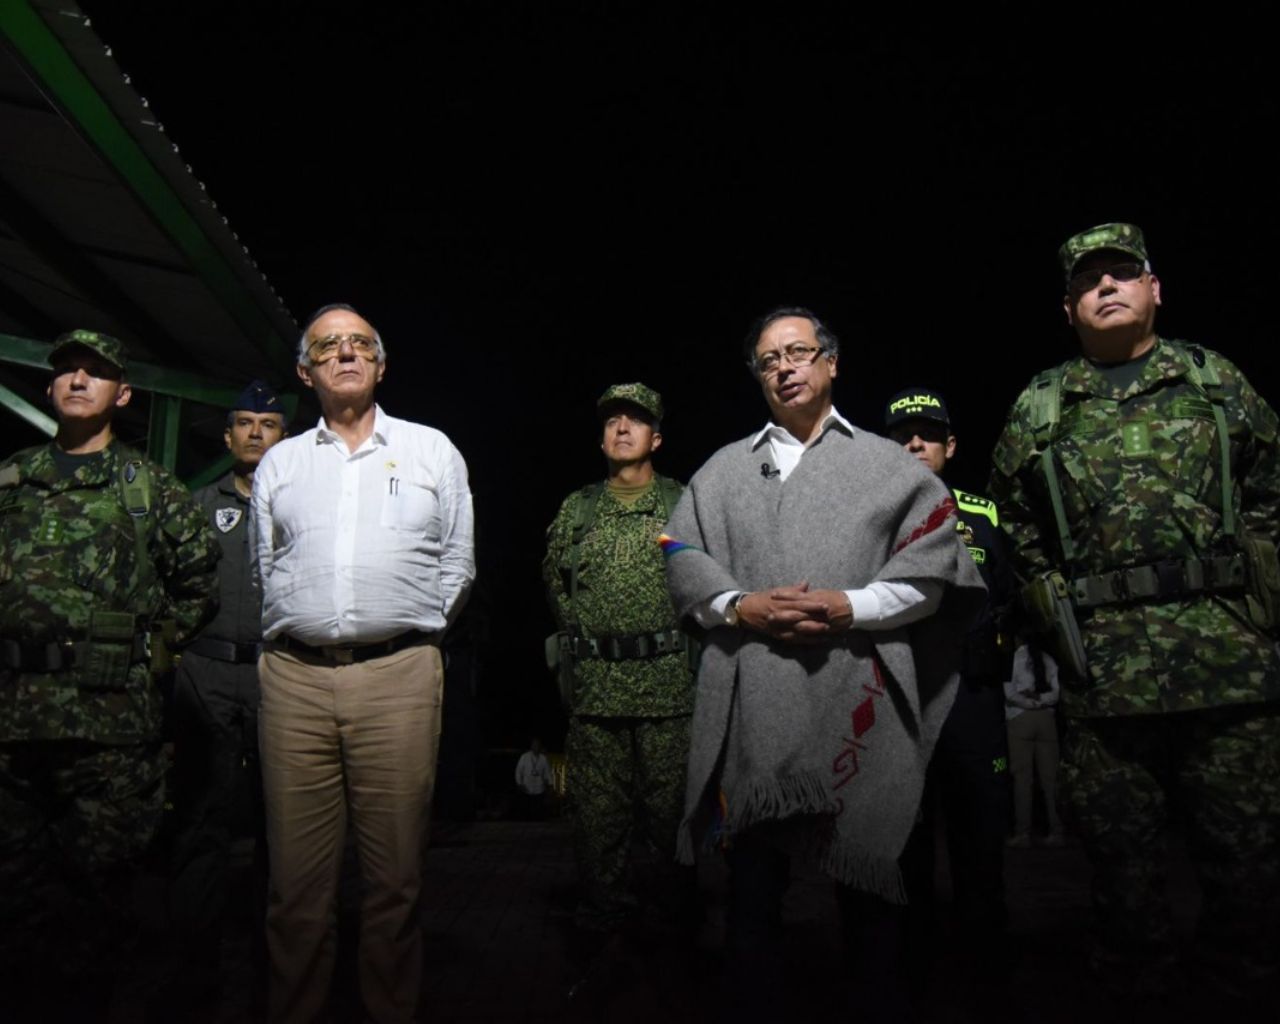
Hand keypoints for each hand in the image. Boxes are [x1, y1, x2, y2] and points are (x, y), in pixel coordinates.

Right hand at [737, 582, 851, 642]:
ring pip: (798, 630)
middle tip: (830, 618)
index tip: (825, 604)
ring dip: (812, 630)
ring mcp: (780, 627)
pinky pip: (794, 639)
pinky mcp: (778, 635)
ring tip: (826, 630)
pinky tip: (817, 640)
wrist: (745, 611)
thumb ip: (793, 590)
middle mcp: (781, 615)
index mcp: (782, 603)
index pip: (800, 603)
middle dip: (815, 618)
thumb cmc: (762, 599)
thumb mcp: (777, 591)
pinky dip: (806, 640)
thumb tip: (806, 583)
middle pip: (801, 617)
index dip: (813, 605)